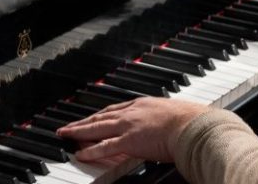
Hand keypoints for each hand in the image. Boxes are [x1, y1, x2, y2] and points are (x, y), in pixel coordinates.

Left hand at [57, 97, 207, 162]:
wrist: (192, 125)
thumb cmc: (188, 121)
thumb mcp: (172, 114)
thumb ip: (162, 119)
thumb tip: (165, 126)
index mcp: (142, 104)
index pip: (115, 109)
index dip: (100, 115)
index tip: (90, 117)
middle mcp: (132, 112)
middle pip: (101, 116)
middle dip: (83, 121)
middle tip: (68, 126)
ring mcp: (129, 126)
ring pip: (97, 128)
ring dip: (78, 131)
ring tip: (65, 135)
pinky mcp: (129, 141)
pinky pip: (104, 146)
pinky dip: (90, 150)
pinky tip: (79, 153)